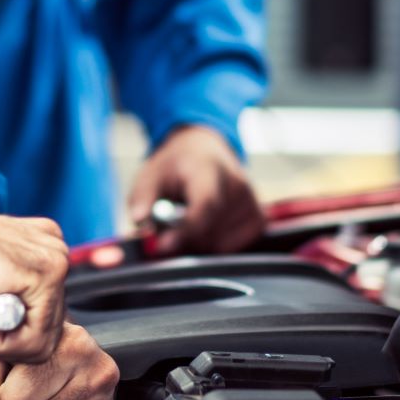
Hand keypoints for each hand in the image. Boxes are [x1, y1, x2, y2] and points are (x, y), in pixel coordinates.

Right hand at [0, 189, 68, 364]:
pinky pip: (30, 343)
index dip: (2, 331)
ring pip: (40, 342)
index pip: (43, 320)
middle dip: (3, 336)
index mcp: (37, 249)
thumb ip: (9, 304)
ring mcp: (52, 260)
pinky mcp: (44, 275)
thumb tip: (18, 326)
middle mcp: (51, 249)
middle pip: (47, 333)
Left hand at [124, 124, 264, 255]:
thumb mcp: (150, 176)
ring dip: (198, 241)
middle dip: (184, 238)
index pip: (206, 204)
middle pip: (213, 230)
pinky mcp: (259, 217)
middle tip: (166, 229)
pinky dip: (215, 244)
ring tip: (188, 219)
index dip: (186, 230)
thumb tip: (140, 220)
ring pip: (221, 243)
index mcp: (209, 168)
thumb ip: (143, 198)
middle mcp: (237, 183)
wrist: (203, 152)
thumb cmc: (174, 167)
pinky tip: (206, 226)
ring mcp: (252, 201)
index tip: (163, 245)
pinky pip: (235, 247)